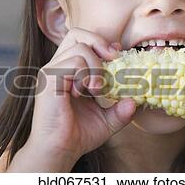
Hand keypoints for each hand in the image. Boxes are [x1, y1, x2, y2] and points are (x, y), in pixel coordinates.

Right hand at [13, 28, 135, 171]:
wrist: (60, 151)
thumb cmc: (78, 135)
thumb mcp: (107, 120)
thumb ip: (121, 110)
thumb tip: (135, 102)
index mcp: (68, 71)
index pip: (83, 41)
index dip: (102, 44)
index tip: (117, 57)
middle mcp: (57, 67)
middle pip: (77, 34)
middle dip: (99, 42)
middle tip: (112, 60)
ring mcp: (51, 71)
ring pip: (79, 47)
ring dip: (96, 66)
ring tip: (99, 88)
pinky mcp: (49, 78)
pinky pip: (74, 61)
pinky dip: (88, 74)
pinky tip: (89, 91)